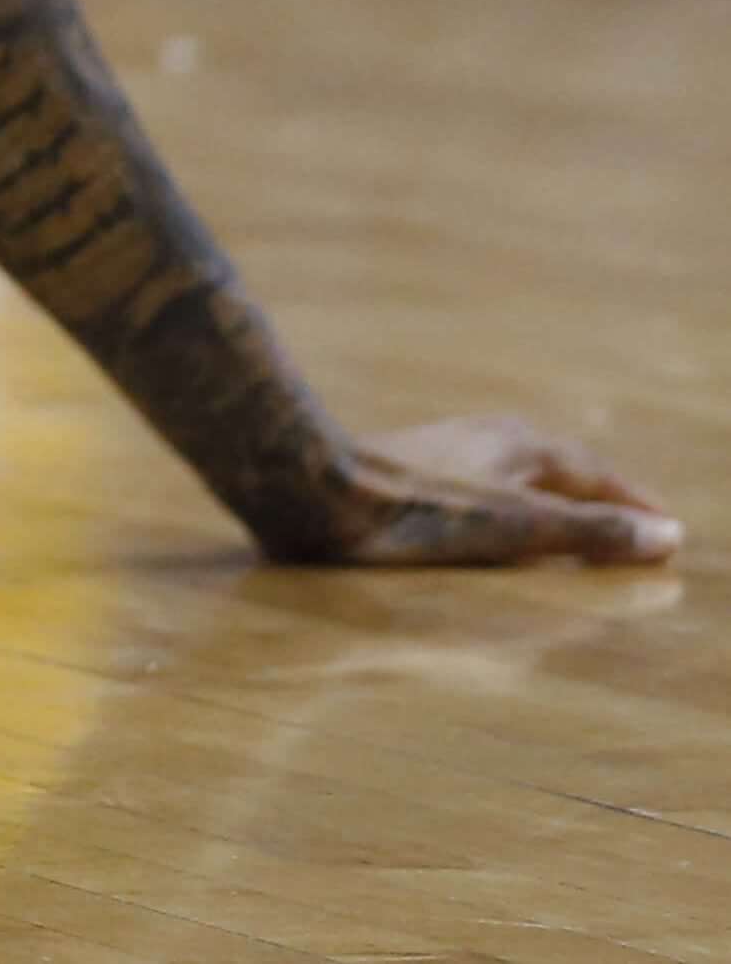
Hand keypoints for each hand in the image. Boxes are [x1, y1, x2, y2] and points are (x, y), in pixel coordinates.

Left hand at [260, 415, 679, 567]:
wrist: (305, 487)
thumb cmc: (411, 510)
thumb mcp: (512, 528)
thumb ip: (588, 532)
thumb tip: (667, 536)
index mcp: (518, 444)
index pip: (592, 473)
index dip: (630, 504)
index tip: (667, 529)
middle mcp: (482, 437)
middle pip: (555, 466)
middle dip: (594, 496)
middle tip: (627, 527)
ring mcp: (440, 449)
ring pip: (511, 472)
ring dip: (545, 499)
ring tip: (564, 527)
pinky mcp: (400, 469)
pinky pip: (474, 486)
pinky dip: (500, 507)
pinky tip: (478, 526)